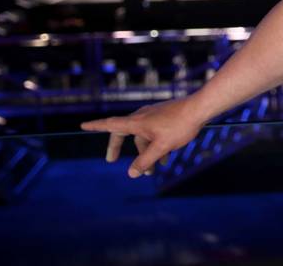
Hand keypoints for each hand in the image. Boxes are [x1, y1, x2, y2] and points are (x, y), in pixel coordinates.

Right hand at [80, 97, 206, 177]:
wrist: (200, 108)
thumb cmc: (180, 126)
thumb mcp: (161, 147)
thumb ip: (145, 161)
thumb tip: (132, 174)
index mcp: (137, 122)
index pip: (111, 125)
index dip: (95, 126)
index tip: (82, 126)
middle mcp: (142, 116)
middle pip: (124, 132)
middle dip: (119, 147)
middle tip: (112, 160)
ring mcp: (153, 115)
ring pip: (143, 136)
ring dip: (145, 152)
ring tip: (154, 170)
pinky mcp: (164, 116)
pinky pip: (154, 133)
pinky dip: (155, 145)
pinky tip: (166, 158)